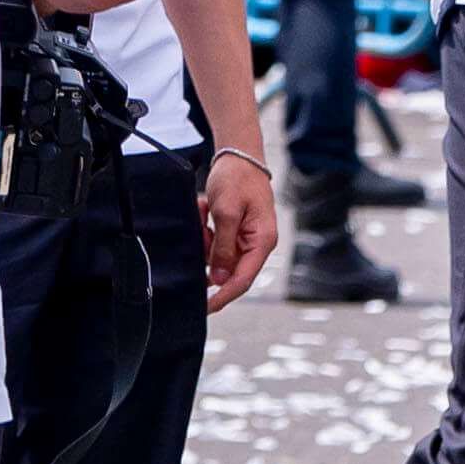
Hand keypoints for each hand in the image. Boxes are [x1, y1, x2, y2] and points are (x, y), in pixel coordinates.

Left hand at [197, 149, 280, 305]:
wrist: (239, 155)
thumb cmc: (238, 179)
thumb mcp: (225, 213)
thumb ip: (223, 248)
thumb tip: (220, 280)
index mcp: (262, 241)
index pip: (242, 280)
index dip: (222, 297)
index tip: (204, 308)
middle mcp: (257, 244)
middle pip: (228, 269)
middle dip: (208, 254)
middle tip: (201, 227)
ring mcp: (247, 239)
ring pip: (218, 256)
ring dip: (205, 239)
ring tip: (204, 210)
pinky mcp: (236, 232)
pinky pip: (216, 243)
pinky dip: (206, 231)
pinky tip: (205, 209)